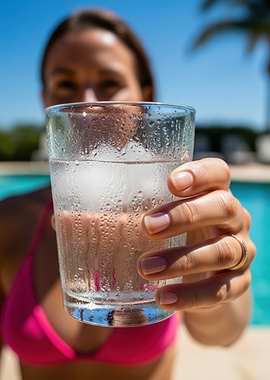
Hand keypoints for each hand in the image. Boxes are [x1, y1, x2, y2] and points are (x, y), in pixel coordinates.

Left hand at [137, 158, 255, 311]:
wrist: (207, 277)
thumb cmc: (178, 236)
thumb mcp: (165, 217)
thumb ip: (129, 210)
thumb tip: (66, 218)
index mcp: (214, 194)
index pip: (219, 173)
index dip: (201, 174)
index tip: (171, 182)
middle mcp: (234, 219)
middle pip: (224, 207)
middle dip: (186, 215)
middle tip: (148, 226)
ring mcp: (241, 251)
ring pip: (222, 251)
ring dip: (182, 260)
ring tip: (145, 268)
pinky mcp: (239, 284)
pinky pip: (220, 291)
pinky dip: (191, 295)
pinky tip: (162, 297)